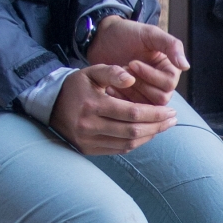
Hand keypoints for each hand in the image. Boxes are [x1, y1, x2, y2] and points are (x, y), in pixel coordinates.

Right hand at [52, 63, 174, 154]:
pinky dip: (136, 143)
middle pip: (132, 130)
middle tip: (172, 119)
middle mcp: (90, 126)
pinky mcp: (88, 150)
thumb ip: (112, 72)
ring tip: (164, 127)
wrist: (50, 106)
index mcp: (92, 105)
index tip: (171, 110)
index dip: (154, 113)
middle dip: (157, 126)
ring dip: (150, 136)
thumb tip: (133, 79)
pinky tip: (148, 134)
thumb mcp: (91, 72)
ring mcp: (88, 141)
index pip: (131, 113)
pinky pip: (119, 150)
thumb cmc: (76, 86)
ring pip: (127, 143)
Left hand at [88, 15, 187, 103]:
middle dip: (140, 84)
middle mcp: (161, 84)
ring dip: (130, 91)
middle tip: (124, 68)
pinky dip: (121, 99)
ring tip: (116, 77)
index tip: (132, 62)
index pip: (169, 83)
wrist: (103, 39)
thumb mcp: (150, 34)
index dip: (151, 75)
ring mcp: (146, 94)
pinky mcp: (132, 100)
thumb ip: (171, 46)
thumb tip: (186, 66)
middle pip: (160, 98)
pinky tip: (110, 87)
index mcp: (169, 69)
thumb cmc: (128, 33)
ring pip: (146, 106)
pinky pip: (132, 109)